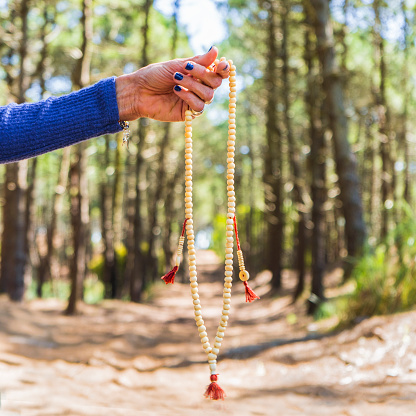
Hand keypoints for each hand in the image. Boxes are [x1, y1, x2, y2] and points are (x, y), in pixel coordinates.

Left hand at [115, 46, 229, 121]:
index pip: (218, 72)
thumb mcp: (177, 65)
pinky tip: (176, 91)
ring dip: (193, 85)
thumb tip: (216, 50)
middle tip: (186, 67)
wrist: (139, 91)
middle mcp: (199, 87)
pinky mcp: (188, 113)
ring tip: (176, 79)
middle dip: (203, 74)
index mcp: (198, 74)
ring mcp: (194, 100)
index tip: (220, 65)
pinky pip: (198, 106)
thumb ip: (198, 61)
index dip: (223, 69)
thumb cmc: (155, 75)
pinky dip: (189, 96)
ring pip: (209, 95)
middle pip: (216, 83)